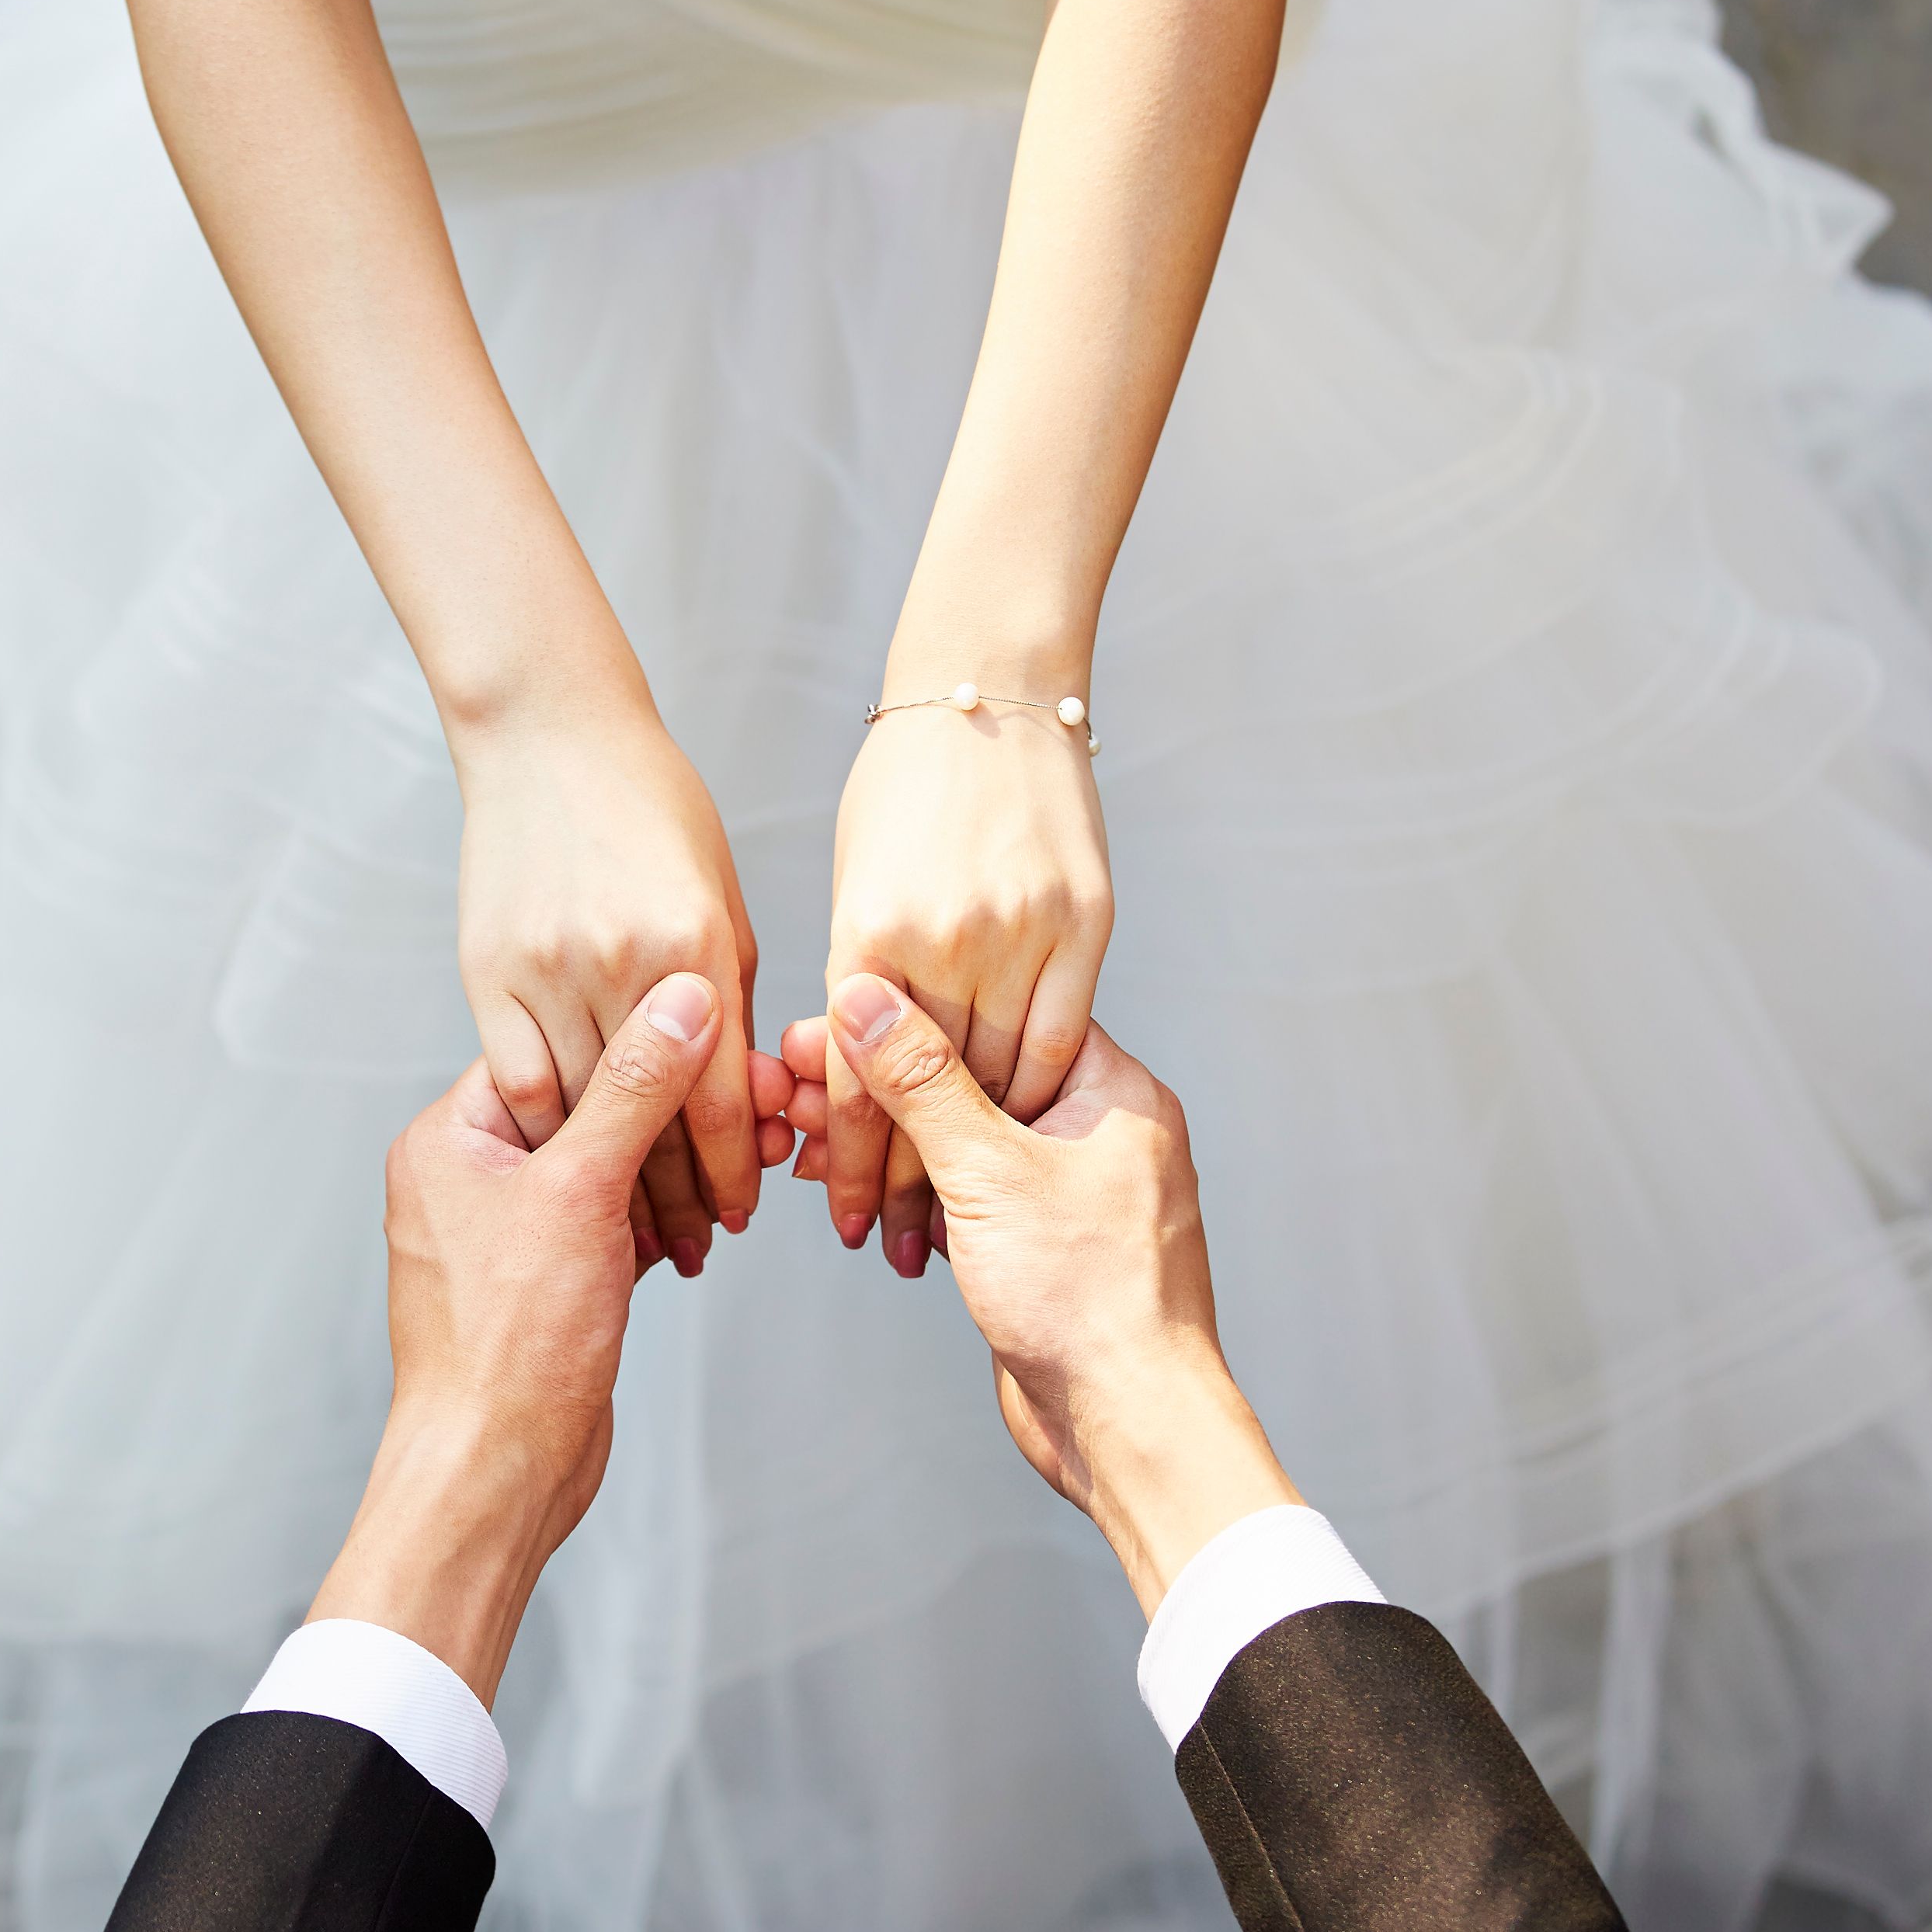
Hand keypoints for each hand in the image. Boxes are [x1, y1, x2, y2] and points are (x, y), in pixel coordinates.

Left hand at [305, 976, 783, 1701]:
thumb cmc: (508, 1344)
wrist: (497, 1468)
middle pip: (588, 1108)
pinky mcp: (549, 1284)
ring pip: (608, 1171)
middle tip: (751, 1102)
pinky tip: (713, 1221)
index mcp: (450, 1139)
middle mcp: (470, 1180)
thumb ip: (636, 1089)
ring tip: (748, 1165)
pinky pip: (612, 1226)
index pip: (554, 1050)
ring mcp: (509, 1236)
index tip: (717, 1032)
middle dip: (671, 1110)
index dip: (639, 1039)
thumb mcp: (580, 1190)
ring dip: (676, 1171)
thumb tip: (683, 1001)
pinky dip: (662, 1223)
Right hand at [455, 710, 766, 1274]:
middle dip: (679, 1197)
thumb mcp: (723, 900)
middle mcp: (624, 965)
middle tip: (696, 1243)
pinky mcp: (487, 972)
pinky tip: (564, 1162)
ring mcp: (547, 971)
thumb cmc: (651, 807)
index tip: (741, 1212)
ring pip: (580, 1116)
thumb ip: (732, 998)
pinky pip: (517, 1081)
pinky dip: (544, 1132)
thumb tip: (745, 1093)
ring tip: (635, 1226)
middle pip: (651, 1122)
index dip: (733, 1171)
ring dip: (608, 1181)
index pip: (720, 1098)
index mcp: (697, 948)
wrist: (549, 733)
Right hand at [801, 974, 1296, 1611]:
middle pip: (971, 1080)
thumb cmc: (1093, 1302)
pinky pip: (968, 1198)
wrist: (1131, 1423)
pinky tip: (848, 1191)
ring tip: (799, 1139)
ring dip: (883, 1144)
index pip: (998, 1017)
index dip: (906, 1016)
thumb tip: (868, 999)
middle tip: (792, 1080)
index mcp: (1114, 1091)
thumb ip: (924, 1082)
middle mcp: (1101, 1133)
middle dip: (879, 1085)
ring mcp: (1072, 1193)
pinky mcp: (1044, 1247)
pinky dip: (911, 1193)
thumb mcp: (991, 1172)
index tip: (826, 1019)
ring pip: (963, 1144)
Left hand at [820, 693, 1113, 1276]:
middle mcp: (944, 938)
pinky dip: (1039, 1090)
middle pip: (930, 1099)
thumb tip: (844, 1070)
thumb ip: (855, 976)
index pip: (857, 1082)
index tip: (847, 1220)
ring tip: (959, 1211)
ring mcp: (1023, 930)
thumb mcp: (855, 882)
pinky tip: (1023, 1131)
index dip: (852, 1162)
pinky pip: (1063, 1035)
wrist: (991, 690)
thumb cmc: (905, 786)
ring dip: (982, 1152)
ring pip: (1001, 1077)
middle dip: (915, 1180)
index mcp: (867, 931)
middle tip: (901, 1240)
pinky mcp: (1087, 921)